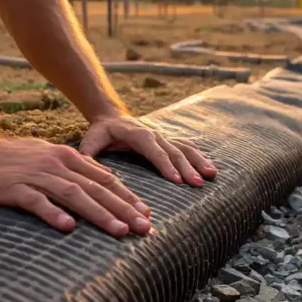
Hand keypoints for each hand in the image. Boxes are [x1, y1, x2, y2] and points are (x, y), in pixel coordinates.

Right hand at [0, 137, 152, 236]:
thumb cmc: (7, 158)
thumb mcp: (45, 157)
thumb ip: (71, 169)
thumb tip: (96, 183)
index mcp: (66, 156)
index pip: (105, 178)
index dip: (128, 196)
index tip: (147, 213)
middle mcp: (56, 164)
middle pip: (97, 188)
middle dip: (124, 209)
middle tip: (145, 228)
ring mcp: (35, 175)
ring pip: (74, 195)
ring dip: (100, 214)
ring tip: (119, 231)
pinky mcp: (13, 188)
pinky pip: (36, 202)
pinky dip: (53, 213)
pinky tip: (68, 227)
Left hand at [79, 114, 216, 186]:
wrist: (111, 117)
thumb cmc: (100, 133)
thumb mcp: (90, 141)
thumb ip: (89, 154)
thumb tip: (94, 172)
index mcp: (137, 134)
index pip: (154, 149)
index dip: (165, 164)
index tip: (176, 180)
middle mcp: (154, 134)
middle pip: (174, 151)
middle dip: (187, 168)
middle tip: (198, 184)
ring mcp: (164, 136)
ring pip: (185, 148)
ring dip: (199, 161)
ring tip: (212, 175)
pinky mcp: (168, 141)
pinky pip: (187, 148)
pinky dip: (200, 157)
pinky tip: (211, 168)